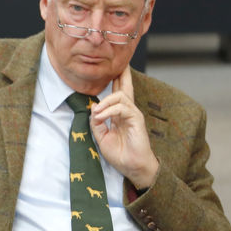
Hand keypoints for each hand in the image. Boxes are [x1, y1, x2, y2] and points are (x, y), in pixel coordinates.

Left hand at [89, 66, 158, 188]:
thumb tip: (93, 108)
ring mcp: (133, 115)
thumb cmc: (120, 154)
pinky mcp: (136, 120)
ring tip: (97, 113)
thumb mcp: (102, 137)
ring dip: (105, 102)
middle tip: (120, 63)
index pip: (117, 94)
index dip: (115, 81)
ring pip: (120, 96)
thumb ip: (96, 123)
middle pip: (125, 88)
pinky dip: (109, 111)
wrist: (132, 166)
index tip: (112, 70)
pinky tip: (102, 117)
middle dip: (121, 75)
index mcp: (119, 115)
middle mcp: (127, 112)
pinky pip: (122, 108)